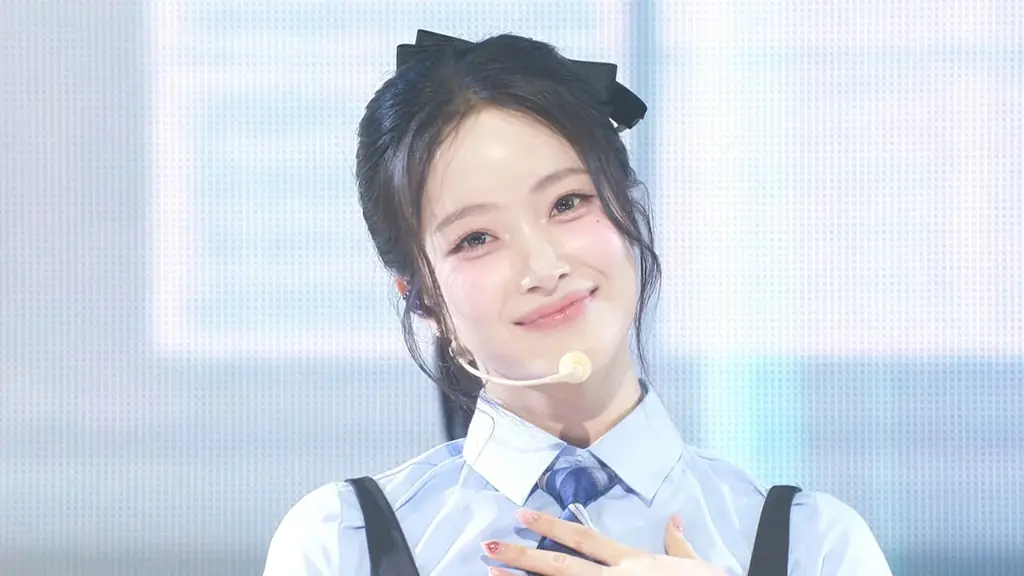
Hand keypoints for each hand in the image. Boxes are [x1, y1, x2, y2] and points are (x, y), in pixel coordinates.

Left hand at [481, 509, 726, 574]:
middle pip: (559, 566)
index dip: (551, 525)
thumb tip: (675, 520)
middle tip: (486, 546)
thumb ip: (679, 546)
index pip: (584, 538)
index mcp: (633, 562)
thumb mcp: (699, 567)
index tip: (520, 515)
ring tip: (489, 575)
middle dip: (521, 556)